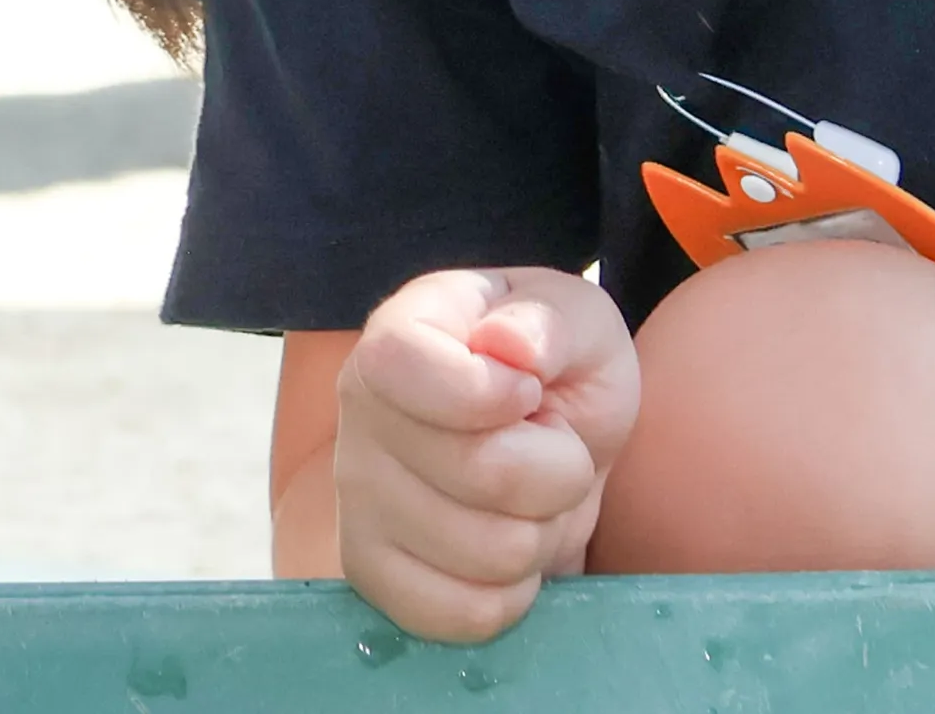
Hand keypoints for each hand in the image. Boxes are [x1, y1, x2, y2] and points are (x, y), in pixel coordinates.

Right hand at [333, 267, 639, 642]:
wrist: (548, 444)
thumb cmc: (557, 372)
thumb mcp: (578, 322)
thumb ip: (549, 323)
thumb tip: (508, 347)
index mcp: (398, 332)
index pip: (401, 365)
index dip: (485, 393)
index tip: (528, 393)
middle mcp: (359, 414)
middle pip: (482, 473)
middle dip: (557, 470)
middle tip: (550, 446)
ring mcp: (356, 501)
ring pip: (489, 552)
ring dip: (542, 531)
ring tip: (530, 496)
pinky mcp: (372, 575)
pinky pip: (465, 613)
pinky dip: (514, 593)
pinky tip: (506, 542)